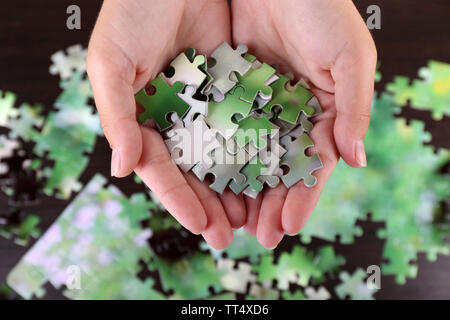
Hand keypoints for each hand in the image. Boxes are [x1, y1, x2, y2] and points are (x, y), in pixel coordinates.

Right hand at [87, 0, 242, 248]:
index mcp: (144, 119)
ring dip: (237, 186)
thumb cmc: (131, 12)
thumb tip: (122, 170)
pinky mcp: (233, 86)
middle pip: (195, 171)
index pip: (162, 169)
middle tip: (231, 235)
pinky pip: (246, 123)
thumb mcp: (110, 62)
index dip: (179, 199)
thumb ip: (115, 115)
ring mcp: (206, 105)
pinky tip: (270, 172)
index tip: (201, 226)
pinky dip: (256, 148)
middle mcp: (177, 118)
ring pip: (224, 154)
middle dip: (212, 204)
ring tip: (254, 215)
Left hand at [231, 0, 376, 247]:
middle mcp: (288, 113)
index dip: (302, 197)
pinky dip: (217, 155)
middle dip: (269, 203)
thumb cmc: (322, 10)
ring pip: (248, 155)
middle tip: (257, 236)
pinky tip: (208, 181)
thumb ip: (354, 109)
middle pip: (278, 168)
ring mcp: (257, 105)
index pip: (312, 164)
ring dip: (241, 189)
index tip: (286, 226)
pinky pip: (222, 129)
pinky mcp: (229, 91)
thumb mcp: (349, 57)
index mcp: (321, 111)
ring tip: (231, 221)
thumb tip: (356, 161)